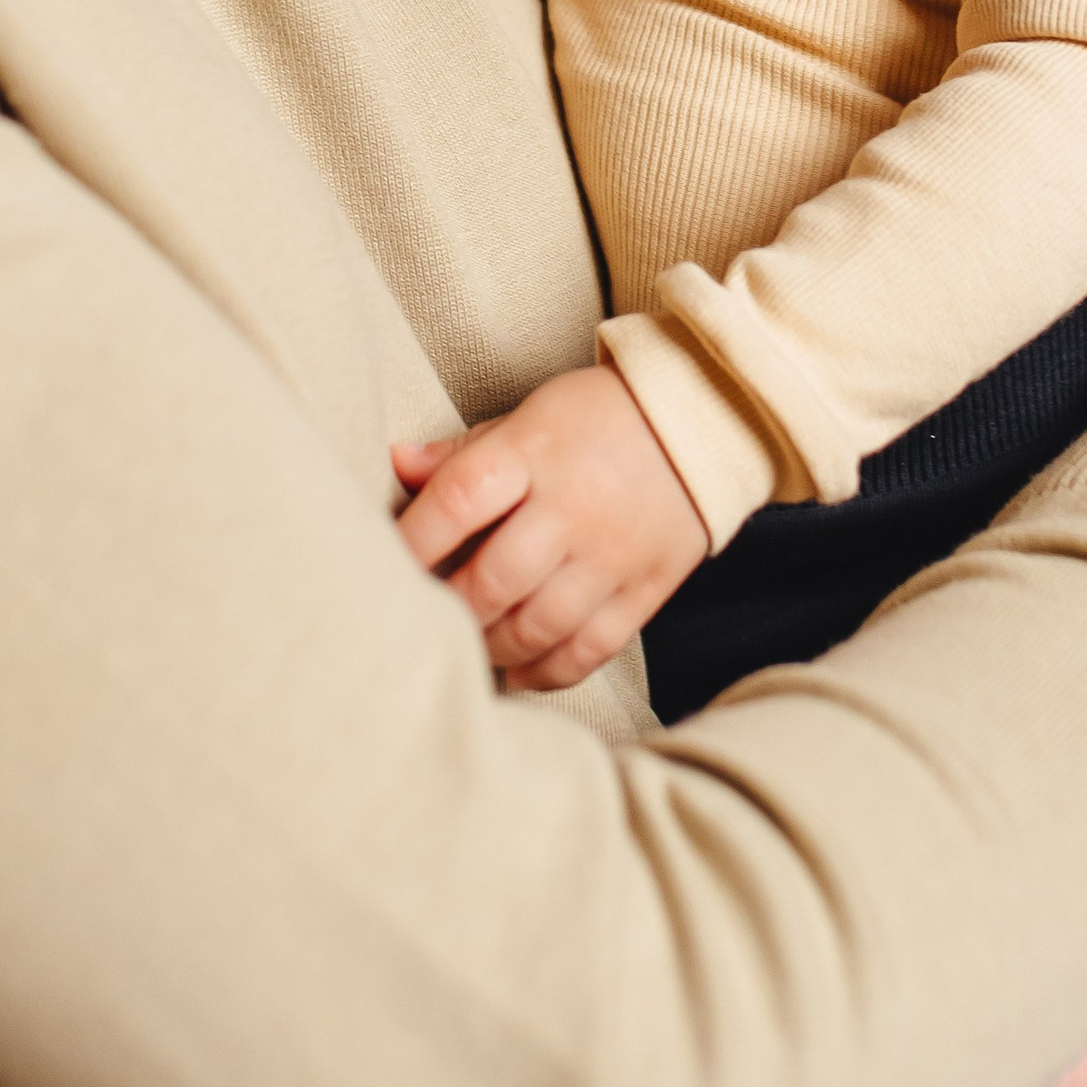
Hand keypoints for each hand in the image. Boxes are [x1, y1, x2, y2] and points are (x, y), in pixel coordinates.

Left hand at [393, 365, 708, 692]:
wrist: (702, 422)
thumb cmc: (598, 417)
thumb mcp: (530, 415)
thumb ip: (464, 451)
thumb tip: (397, 464)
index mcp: (534, 453)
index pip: (457, 501)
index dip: (411, 541)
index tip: (383, 565)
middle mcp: (573, 508)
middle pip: (494, 580)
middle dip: (449, 609)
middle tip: (425, 618)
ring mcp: (612, 555)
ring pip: (538, 626)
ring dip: (491, 646)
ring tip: (468, 643)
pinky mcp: (646, 589)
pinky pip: (590, 649)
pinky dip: (546, 671)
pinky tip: (517, 671)